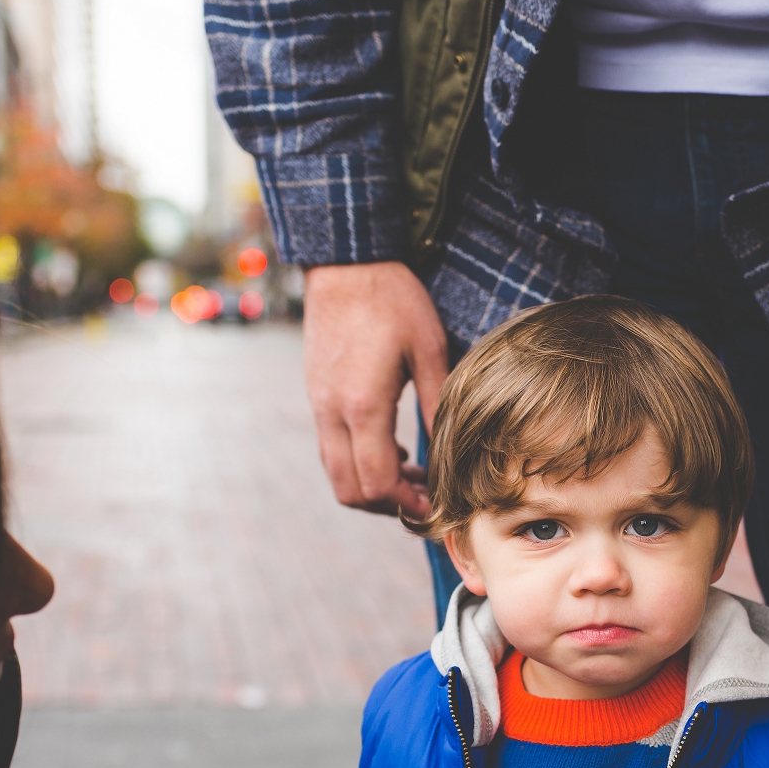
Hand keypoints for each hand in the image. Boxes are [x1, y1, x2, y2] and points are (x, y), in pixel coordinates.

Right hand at [302, 260, 450, 521]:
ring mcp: (318, 405)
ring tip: (409, 472)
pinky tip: (391, 446)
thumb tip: (452, 454)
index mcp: (362, 406)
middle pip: (349, 491)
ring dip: (371, 485)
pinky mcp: (315, 396)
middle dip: (386, 505)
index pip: (376, 484)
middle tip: (422, 497)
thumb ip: (438, 404)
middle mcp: (331, 412)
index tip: (433, 505)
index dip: (405, 506)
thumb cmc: (392, 298)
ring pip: (336, 474)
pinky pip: (331, 450)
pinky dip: (358, 462)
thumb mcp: (428, 348)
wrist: (345, 262)